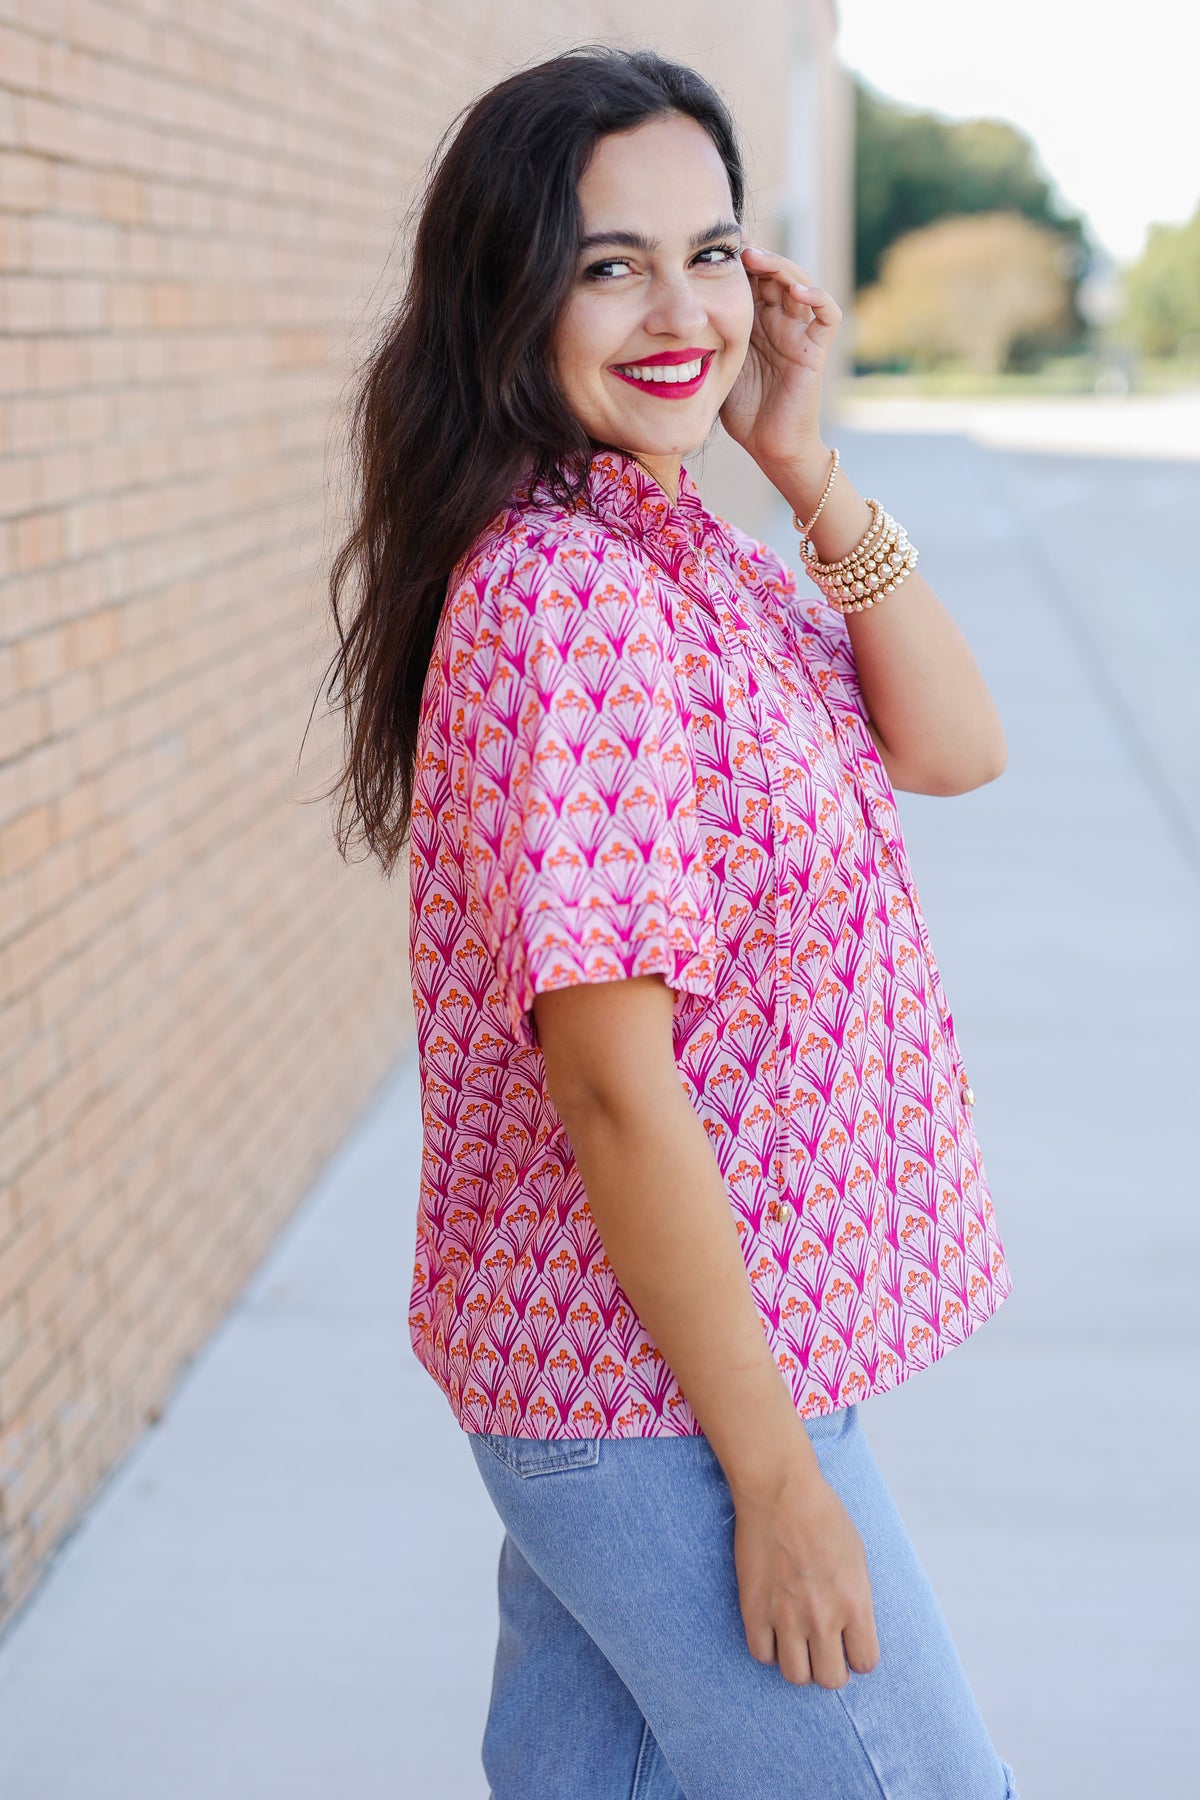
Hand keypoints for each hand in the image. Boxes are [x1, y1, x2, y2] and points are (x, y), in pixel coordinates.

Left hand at [719, 243, 842, 480]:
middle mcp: (778, 319)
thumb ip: (703, 336)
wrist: (767, 445)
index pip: (749, 277)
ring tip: (758, 259)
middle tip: (734, 246)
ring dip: (781, 267)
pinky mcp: (816, 347)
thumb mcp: (714, 363)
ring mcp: (799, 331)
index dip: (735, 261)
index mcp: (754, 319)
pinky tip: (796, 291)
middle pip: (774, 272)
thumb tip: (669, 314)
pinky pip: (827, 313)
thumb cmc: (740, 410)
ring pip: (800, 283)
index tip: (711, 249)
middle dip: (756, 256)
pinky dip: (816, 297)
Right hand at [731, 1456, 880, 1688]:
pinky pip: (761, 1654)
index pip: (865, 1662)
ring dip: (799, 1664)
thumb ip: (857, 1599)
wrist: (780, 1490)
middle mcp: (823, 1617)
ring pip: (795, 1676)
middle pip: (831, 1679)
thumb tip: (853, 1629)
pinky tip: (773, 1630)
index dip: (857, 1657)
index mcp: (855, 1603)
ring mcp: (786, 1615)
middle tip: (824, 1649)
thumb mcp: (857, 1557)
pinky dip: (768, 1648)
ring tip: (798, 1644)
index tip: (849, 1646)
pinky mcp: (754, 1609)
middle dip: (830, 1667)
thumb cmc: (823, 1515)